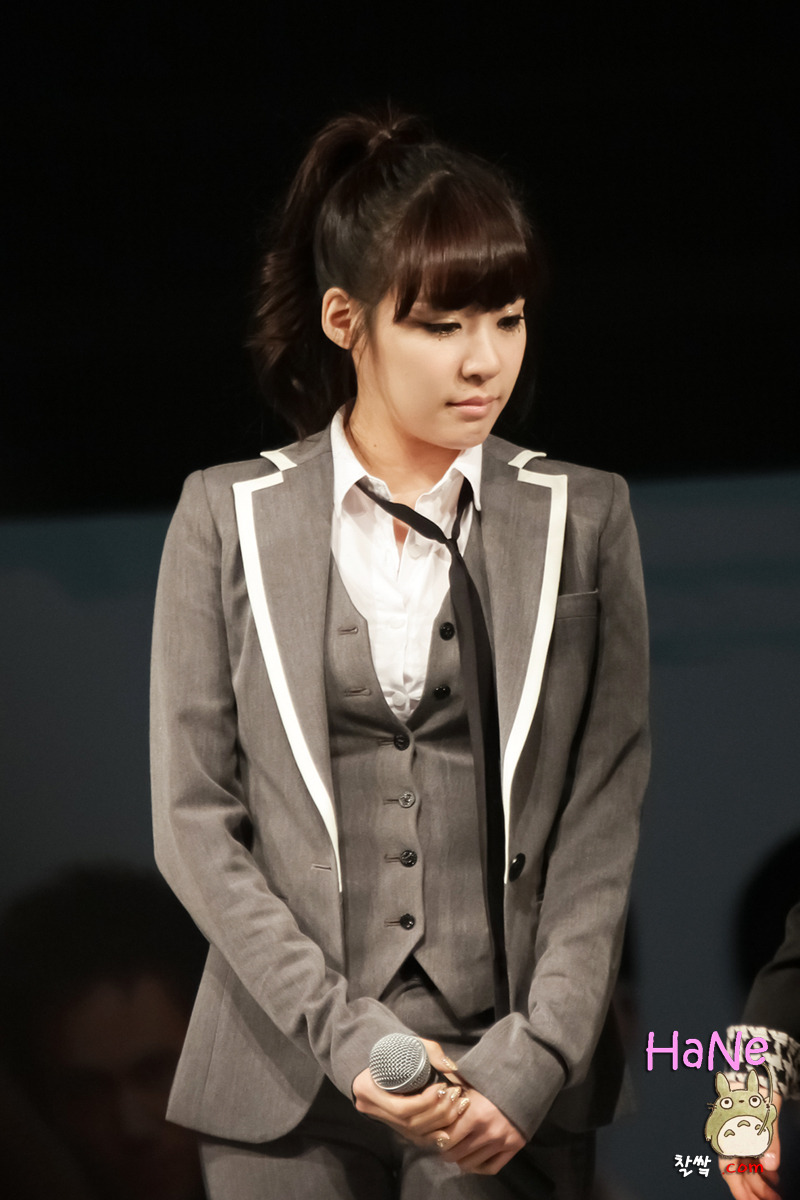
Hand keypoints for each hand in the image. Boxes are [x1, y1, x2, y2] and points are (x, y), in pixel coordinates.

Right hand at [352, 1038, 466, 1142]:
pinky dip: (434, 1136)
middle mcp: (372, 1109)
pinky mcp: (394, 1126)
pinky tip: (449, 1128)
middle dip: (438, 1111)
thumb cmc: (391, 1049)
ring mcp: (383, 1120)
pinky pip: (415, 1138)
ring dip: (441, 1122)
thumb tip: (450, 1067)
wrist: (376, 1060)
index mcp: (368, 1089)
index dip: (426, 1102)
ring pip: (414, 1133)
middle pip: (410, 1123)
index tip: (442, 1086)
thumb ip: (431, 1051)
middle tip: (455, 1094)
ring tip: (457, 1104)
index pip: (401, 1108)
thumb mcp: (408, 1043)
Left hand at [438, 1088, 526, 1174]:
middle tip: (443, 1145)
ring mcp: (501, 1142)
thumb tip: (433, 1075)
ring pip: (470, 1164)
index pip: (446, 1139)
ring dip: (460, 1159)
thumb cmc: (492, 1082)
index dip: (436, 1138)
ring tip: (457, 1151)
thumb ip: (451, 1081)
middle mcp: (487, 1132)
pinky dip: (478, 1167)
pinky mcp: (513, 1148)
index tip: (433, 1135)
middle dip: (445, 1151)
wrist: (524, 1084)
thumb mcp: (471, 1080)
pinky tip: (472, 1159)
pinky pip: (490, 1168)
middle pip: (455, 1155)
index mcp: (474, 1114)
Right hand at [717, 1094, 781, 1199]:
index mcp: (726, 1131)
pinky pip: (753, 1157)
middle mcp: (729, 1137)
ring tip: (775, 1194)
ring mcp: (738, 1136)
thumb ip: (768, 1139)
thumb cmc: (754, 1086)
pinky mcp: (747, 1134)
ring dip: (760, 1182)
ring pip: (746, 1167)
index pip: (728, 1168)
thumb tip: (771, 1165)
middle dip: (754, 1190)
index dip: (739, 1189)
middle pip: (739, 1171)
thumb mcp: (765, 1111)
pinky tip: (774, 1177)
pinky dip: (763, 1169)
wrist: (752, 1068)